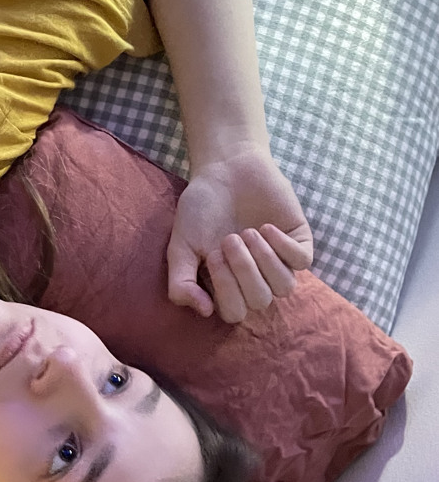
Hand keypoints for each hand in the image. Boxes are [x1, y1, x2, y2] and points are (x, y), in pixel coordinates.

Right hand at [167, 146, 312, 322]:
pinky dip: (283, 246)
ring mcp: (280, 261)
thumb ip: (180, 283)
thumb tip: (205, 311)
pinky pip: (302, 261)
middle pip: (260, 301)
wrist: (225, 169)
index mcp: (228, 286)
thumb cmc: (201, 208)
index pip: (234, 312)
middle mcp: (256, 279)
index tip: (213, 254)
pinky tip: (266, 227)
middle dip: (243, 270)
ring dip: (264, 260)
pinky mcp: (299, 241)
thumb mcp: (180, 247)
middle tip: (229, 239)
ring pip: (284, 286)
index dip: (225, 288)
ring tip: (248, 232)